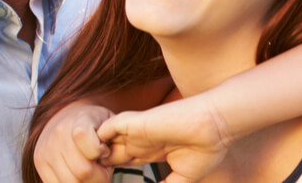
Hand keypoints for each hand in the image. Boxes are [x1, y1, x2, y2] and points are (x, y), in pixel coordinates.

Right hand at [34, 102, 114, 182]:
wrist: (65, 114)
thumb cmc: (94, 122)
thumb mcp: (109, 122)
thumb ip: (113, 137)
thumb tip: (109, 157)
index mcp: (80, 121)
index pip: (93, 148)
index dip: (103, 154)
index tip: (106, 150)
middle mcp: (59, 134)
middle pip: (83, 171)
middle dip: (99, 176)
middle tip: (103, 169)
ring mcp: (46, 149)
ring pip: (71, 181)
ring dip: (85, 182)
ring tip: (91, 171)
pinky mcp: (38, 161)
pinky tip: (77, 174)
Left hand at [97, 98, 233, 182]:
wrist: (215, 126)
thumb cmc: (207, 149)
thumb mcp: (183, 178)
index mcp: (151, 151)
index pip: (123, 162)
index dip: (111, 174)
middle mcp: (140, 141)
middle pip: (108, 155)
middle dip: (97, 168)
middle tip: (85, 182)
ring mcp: (135, 132)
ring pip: (101, 142)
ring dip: (92, 156)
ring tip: (85, 174)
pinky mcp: (133, 123)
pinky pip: (102, 131)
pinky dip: (94, 143)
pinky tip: (94, 160)